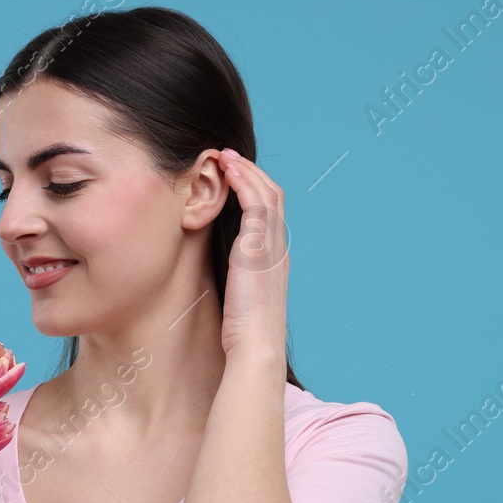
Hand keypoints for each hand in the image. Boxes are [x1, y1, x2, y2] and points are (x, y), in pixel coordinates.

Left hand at [215, 148, 290, 361]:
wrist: (257, 347)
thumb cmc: (245, 332)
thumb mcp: (242, 299)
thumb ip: (237, 279)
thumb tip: (223, 275)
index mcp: (276, 259)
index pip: (273, 212)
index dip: (255, 188)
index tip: (235, 175)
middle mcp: (279, 248)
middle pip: (274, 195)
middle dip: (251, 172)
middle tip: (228, 156)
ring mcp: (272, 246)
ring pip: (267, 193)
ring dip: (245, 170)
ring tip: (224, 155)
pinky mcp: (259, 247)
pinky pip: (256, 203)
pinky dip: (243, 182)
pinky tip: (227, 171)